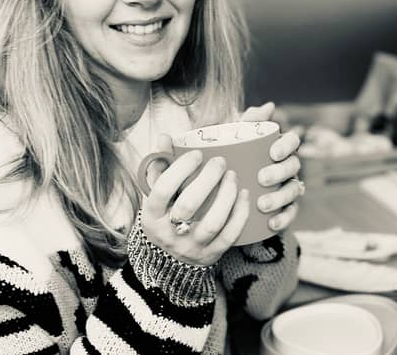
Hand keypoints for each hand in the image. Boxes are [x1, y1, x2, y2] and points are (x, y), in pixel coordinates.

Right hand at [140, 135, 249, 265]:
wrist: (166, 260)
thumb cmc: (164, 217)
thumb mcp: (155, 195)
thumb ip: (159, 167)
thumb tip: (165, 137)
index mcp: (151, 215)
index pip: (163, 189)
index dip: (180, 168)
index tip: (197, 153)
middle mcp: (168, 233)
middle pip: (188, 205)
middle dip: (207, 180)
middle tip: (220, 161)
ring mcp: (190, 246)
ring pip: (212, 222)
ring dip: (226, 196)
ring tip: (233, 176)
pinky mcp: (210, 255)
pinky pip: (229, 235)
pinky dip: (240, 214)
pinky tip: (245, 195)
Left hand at [240, 102, 303, 232]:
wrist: (217, 197)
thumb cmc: (229, 162)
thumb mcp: (233, 142)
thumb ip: (246, 124)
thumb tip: (269, 106)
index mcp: (278, 148)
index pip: (292, 142)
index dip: (286, 145)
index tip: (272, 152)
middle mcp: (287, 167)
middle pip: (293, 166)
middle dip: (280, 172)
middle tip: (261, 178)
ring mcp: (287, 188)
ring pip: (294, 191)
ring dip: (280, 197)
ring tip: (261, 204)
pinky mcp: (284, 210)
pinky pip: (290, 214)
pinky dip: (283, 219)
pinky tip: (271, 223)